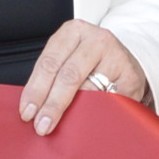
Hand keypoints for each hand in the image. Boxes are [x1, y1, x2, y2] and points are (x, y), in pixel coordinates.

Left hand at [18, 21, 149, 135]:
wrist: (127, 61)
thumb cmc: (90, 62)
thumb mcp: (68, 57)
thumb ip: (51, 75)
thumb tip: (33, 107)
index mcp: (74, 31)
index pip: (49, 62)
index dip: (36, 90)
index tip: (27, 112)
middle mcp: (96, 39)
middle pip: (69, 76)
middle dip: (52, 104)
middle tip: (42, 125)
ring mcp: (117, 57)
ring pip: (90, 90)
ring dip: (74, 113)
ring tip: (63, 127)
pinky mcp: (131, 77)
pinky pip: (109, 102)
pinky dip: (95, 114)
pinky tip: (86, 123)